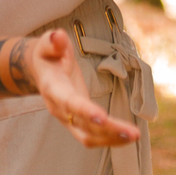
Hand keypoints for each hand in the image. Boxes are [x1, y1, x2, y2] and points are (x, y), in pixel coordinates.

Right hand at [26, 30, 139, 148]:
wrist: (41, 70)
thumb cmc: (48, 55)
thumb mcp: (48, 44)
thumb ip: (53, 41)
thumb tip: (58, 36)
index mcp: (53, 89)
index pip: (70, 102)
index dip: (85, 111)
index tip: (102, 118)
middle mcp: (59, 109)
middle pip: (84, 126)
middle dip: (108, 130)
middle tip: (132, 133)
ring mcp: (68, 119)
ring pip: (89, 136)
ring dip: (112, 138)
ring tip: (134, 136)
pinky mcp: (78, 122)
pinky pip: (93, 136)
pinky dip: (110, 138)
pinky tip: (127, 136)